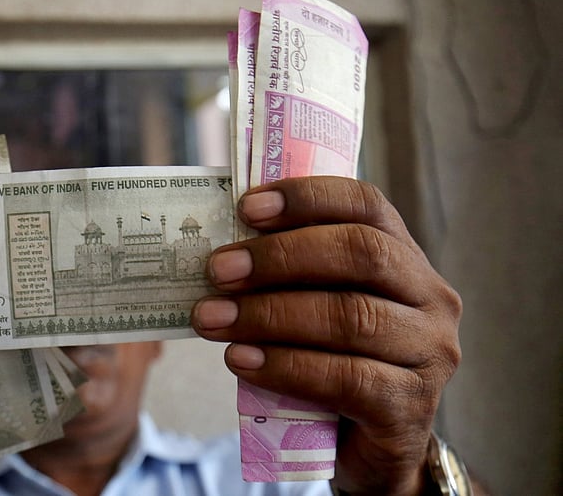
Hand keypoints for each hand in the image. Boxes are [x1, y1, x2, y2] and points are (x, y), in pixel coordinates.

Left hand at [192, 177, 462, 494]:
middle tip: (218, 270)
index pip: (365, 205)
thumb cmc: (331, 360)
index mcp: (405, 258)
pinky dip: (285, 367)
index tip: (246, 207)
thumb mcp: (315, 306)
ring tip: (212, 320)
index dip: (306, 198)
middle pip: (360, 254)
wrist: (366, 445)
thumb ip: (290, 276)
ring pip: (350, 317)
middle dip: (280, 257)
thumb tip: (220, 252)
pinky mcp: (411, 407)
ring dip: (270, 314)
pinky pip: (346, 379)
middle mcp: (431, 298)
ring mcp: (429, 354)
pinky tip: (241, 360)